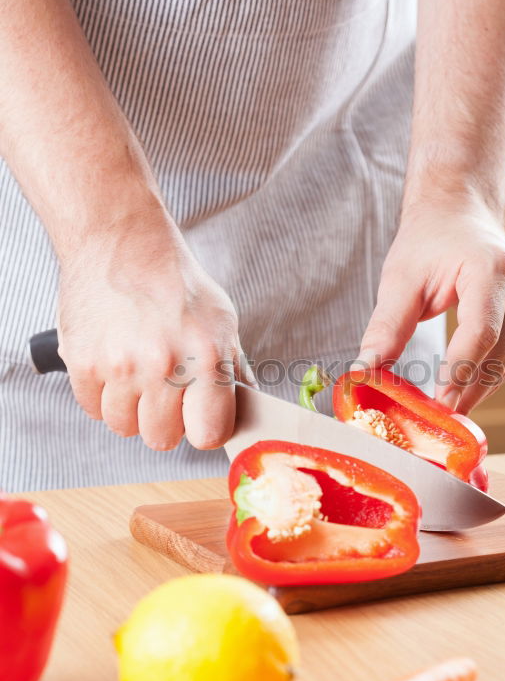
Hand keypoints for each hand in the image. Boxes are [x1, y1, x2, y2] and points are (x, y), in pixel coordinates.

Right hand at [57, 210, 250, 450]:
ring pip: (124, 427)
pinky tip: (114, 367)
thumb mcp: (221, 321)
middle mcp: (163, 366)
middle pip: (161, 438)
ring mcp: (119, 367)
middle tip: (164, 393)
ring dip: (131, 410)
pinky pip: (92, 409)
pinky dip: (102, 396)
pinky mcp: (83, 363)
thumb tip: (245, 408)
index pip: (208, 434)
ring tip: (137, 376)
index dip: (204, 428)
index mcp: (206, 358)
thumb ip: (232, 369)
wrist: (122, 241)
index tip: (199, 418)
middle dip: (165, 422)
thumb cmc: (175, 281)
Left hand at [357, 192, 504, 413]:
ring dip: (476, 391)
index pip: (481, 333)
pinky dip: (486, 378)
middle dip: (466, 391)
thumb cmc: (429, 242)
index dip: (459, 372)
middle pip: (498, 355)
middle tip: (436, 423)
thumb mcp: (400, 279)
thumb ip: (385, 327)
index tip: (436, 403)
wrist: (460, 213)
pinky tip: (461, 393)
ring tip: (444, 415)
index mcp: (492, 269)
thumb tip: (364, 372)